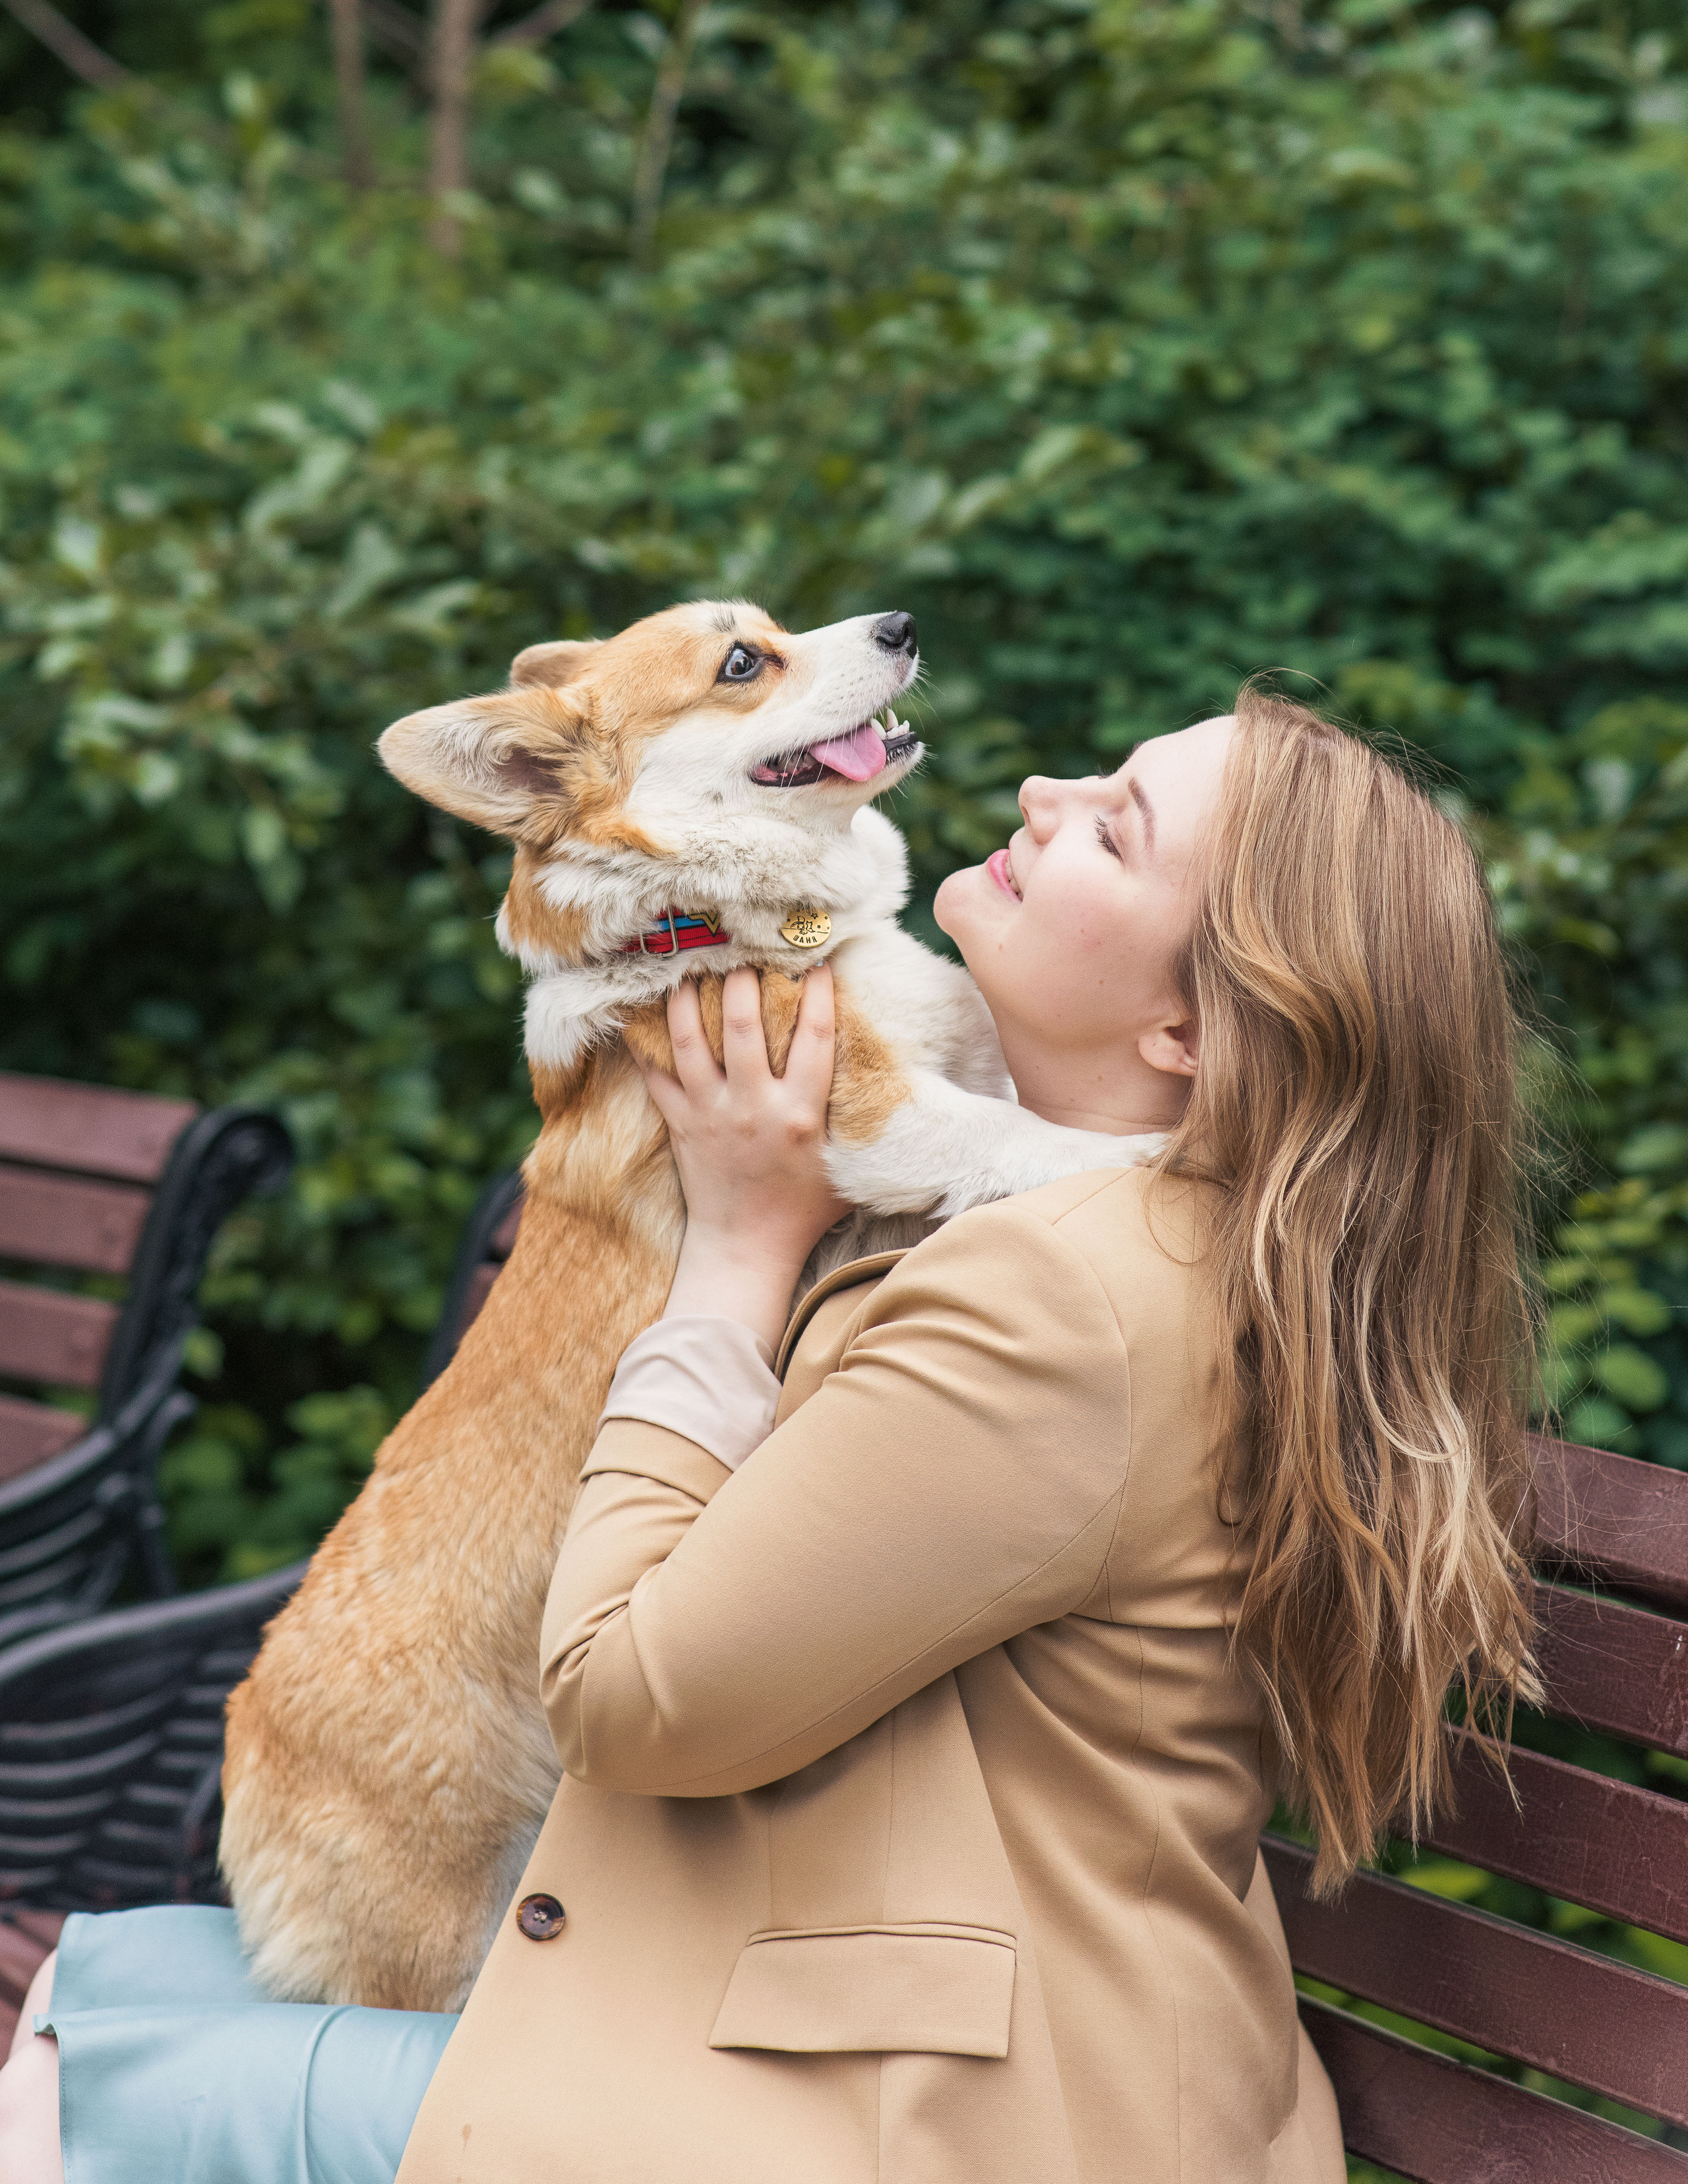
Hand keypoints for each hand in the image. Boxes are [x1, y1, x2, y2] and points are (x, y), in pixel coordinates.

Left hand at [637, 965, 848, 1349]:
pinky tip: (640, 1012)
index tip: (816, 961)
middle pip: (741, 1024)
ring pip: (689, 1040)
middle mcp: (753, 1106)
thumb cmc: (804, 1210)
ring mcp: (711, 1113)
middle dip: (742, 979)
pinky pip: (655, 1075)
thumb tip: (896, 1085)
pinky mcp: (680, 1125)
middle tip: (744, 950)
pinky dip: (644, 1043)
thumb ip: (859, 1123)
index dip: (817, 994)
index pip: (815, 1038)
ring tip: (691, 966)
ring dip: (687, 998)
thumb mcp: (846, 1166)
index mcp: (800, 1114)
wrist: (747, 1250)